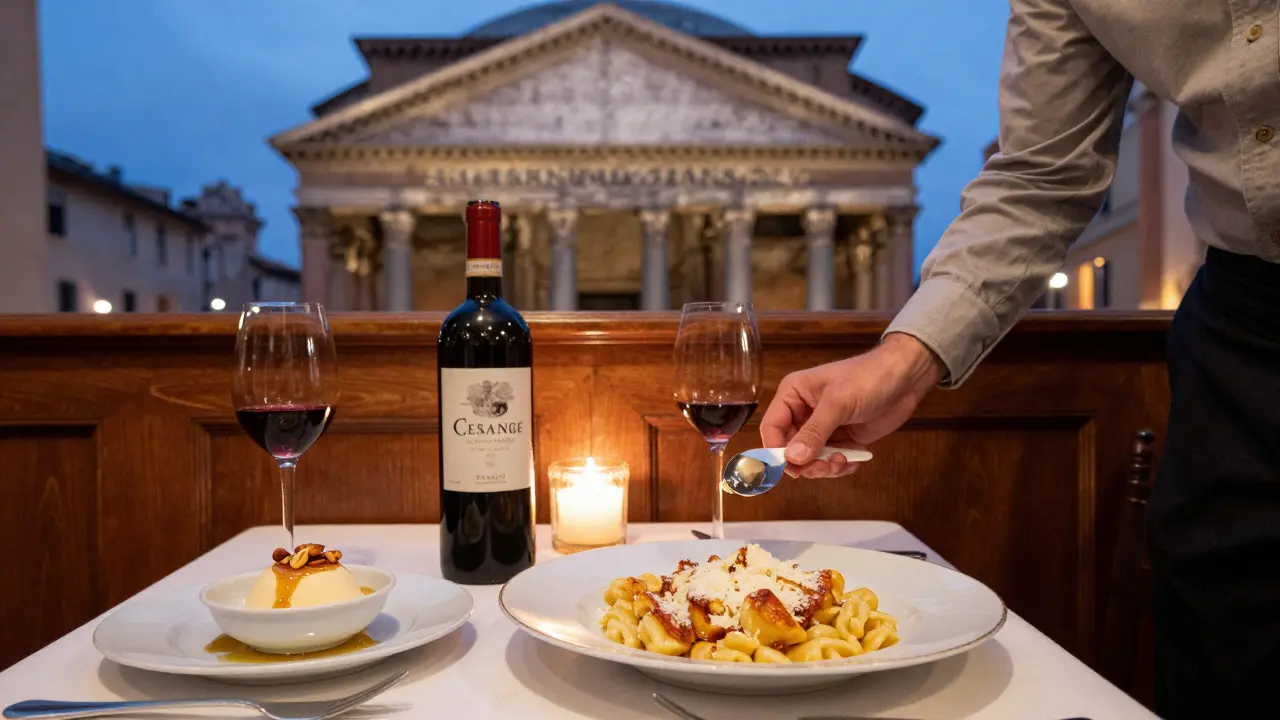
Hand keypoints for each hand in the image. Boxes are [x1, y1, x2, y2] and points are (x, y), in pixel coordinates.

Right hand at [760, 333, 944, 477]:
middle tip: (825, 466)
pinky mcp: (842, 439)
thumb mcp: (838, 403)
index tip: (789, 469)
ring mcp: (823, 428)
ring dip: (824, 466)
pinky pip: (830, 461)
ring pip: (810, 459)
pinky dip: (840, 466)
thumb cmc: (868, 378)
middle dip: (806, 463)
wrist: (905, 379)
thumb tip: (792, 459)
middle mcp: (803, 412)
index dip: (776, 450)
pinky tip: (854, 460)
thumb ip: (814, 432)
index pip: (772, 428)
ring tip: (843, 460)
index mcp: (793, 395)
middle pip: (789, 449)